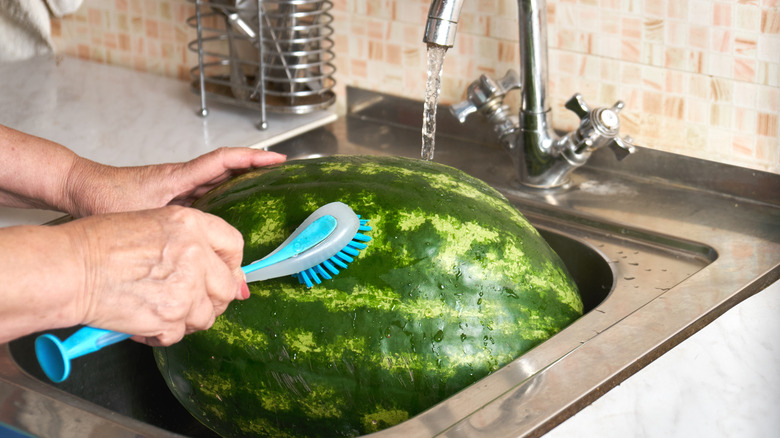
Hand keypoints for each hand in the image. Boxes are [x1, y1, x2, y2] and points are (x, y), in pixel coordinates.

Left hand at [65, 147, 285, 216]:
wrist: (81, 189)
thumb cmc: (105, 199)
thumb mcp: (140, 218)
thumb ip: (170, 238)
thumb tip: (198, 261)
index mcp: (180, 176)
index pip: (224, 160)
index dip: (253, 158)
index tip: (278, 159)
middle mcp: (183, 177)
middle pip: (228, 167)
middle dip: (257, 167)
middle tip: (283, 176)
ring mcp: (179, 186)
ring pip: (219, 179)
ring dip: (243, 181)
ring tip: (268, 192)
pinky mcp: (173, 196)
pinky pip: (207, 191)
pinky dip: (224, 195)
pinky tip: (232, 213)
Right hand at [65, 206, 247, 345]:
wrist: (71, 268)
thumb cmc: (99, 245)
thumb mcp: (154, 225)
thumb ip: (191, 244)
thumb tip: (226, 277)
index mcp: (191, 224)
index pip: (234, 245)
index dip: (232, 264)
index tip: (226, 275)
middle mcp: (195, 254)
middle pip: (227, 287)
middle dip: (213, 299)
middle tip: (192, 301)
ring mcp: (186, 287)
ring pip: (207, 315)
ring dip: (188, 318)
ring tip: (164, 310)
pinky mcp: (170, 316)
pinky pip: (180, 334)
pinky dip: (163, 334)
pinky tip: (146, 322)